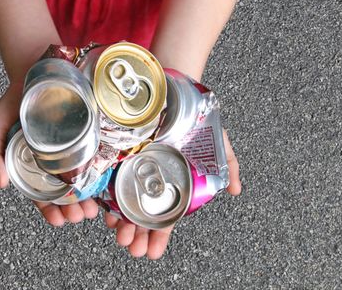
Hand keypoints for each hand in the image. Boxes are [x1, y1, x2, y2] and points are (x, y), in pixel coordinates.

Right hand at [0, 82, 97, 224]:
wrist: (37, 71)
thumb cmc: (15, 101)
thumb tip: (1, 183)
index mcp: (34, 163)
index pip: (41, 194)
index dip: (49, 210)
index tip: (58, 220)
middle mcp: (56, 159)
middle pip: (66, 191)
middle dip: (72, 208)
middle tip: (80, 216)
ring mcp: (74, 148)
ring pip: (83, 179)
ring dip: (89, 198)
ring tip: (93, 209)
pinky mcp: (90, 135)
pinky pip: (97, 158)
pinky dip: (101, 175)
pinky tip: (106, 186)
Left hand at [103, 129, 241, 258]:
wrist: (177, 89)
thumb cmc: (198, 117)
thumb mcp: (218, 143)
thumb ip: (228, 166)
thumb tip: (237, 190)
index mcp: (174, 183)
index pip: (166, 215)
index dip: (159, 235)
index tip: (152, 252)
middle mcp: (153, 178)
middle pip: (142, 213)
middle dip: (137, 235)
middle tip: (132, 248)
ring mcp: (135, 167)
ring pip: (124, 201)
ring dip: (120, 223)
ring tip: (119, 236)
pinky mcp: (119, 154)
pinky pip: (109, 180)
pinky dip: (105, 199)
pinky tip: (104, 213)